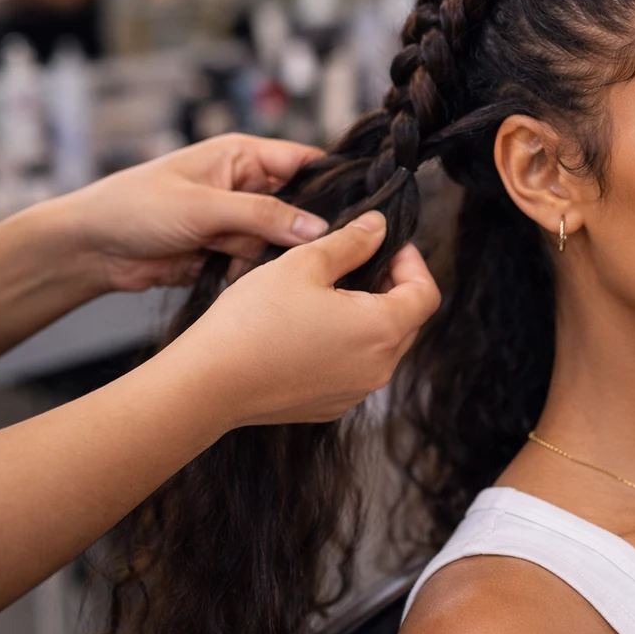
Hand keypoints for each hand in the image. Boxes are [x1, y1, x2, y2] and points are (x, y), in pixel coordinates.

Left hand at [58, 134, 328, 293]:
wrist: (90, 250)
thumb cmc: (134, 207)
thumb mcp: (204, 206)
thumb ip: (264, 216)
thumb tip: (319, 228)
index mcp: (242, 157)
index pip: (305, 163)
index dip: (335, 182)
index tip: (361, 209)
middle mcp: (246, 187)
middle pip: (300, 207)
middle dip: (303, 229)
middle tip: (315, 249)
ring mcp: (237, 222)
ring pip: (281, 241)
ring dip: (271, 256)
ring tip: (258, 263)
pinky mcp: (226, 253)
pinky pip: (258, 265)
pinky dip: (254, 275)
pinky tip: (240, 278)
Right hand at [165, 211, 440, 427]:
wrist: (207, 384)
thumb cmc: (254, 321)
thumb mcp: (304, 264)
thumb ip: (351, 242)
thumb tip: (379, 228)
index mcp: (383, 330)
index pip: (426, 293)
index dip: (412, 262)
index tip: (387, 245)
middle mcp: (379, 368)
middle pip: (408, 320)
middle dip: (392, 286)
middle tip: (359, 261)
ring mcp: (356, 391)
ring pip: (381, 345)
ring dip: (368, 315)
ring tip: (331, 292)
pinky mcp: (331, 406)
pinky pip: (355, 368)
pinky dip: (347, 344)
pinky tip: (312, 326)